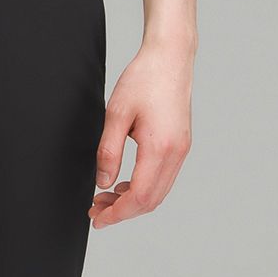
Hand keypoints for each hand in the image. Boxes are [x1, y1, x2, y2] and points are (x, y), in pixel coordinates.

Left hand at [88, 41, 192, 227]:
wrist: (170, 58)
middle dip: (122, 212)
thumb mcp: (116, 114)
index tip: (97, 218)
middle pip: (151, 201)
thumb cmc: (144, 79)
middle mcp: (176, 153)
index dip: (117, 213)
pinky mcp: (181, 145)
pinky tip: (124, 184)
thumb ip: (108, 151)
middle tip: (95, 210)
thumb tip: (103, 182)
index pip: (139, 197)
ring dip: (132, 201)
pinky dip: (144, 189)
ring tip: (105, 198)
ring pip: (158, 193)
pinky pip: (163, 179)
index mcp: (160, 147)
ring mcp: (182, 150)